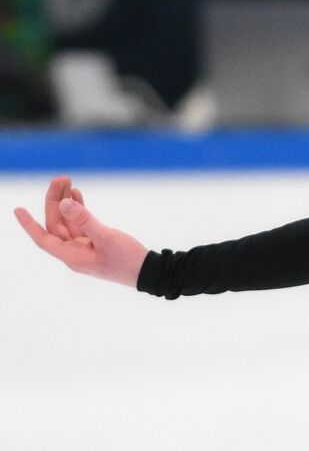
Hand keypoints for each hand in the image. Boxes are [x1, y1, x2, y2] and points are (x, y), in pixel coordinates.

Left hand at [13, 176, 149, 286]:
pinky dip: (78, 209)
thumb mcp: (106, 237)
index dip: (29, 224)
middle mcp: (74, 251)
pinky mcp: (96, 242)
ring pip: (68, 222)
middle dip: (56, 201)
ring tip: (68, 182)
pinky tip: (77, 195)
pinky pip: (80, 224)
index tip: (18, 210)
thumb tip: (63, 203)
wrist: (149, 272)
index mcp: (72, 255)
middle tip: (61, 179)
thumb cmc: (127, 259)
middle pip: (57, 224)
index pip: (44, 238)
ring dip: (66, 202)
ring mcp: (85, 247)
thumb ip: (84, 220)